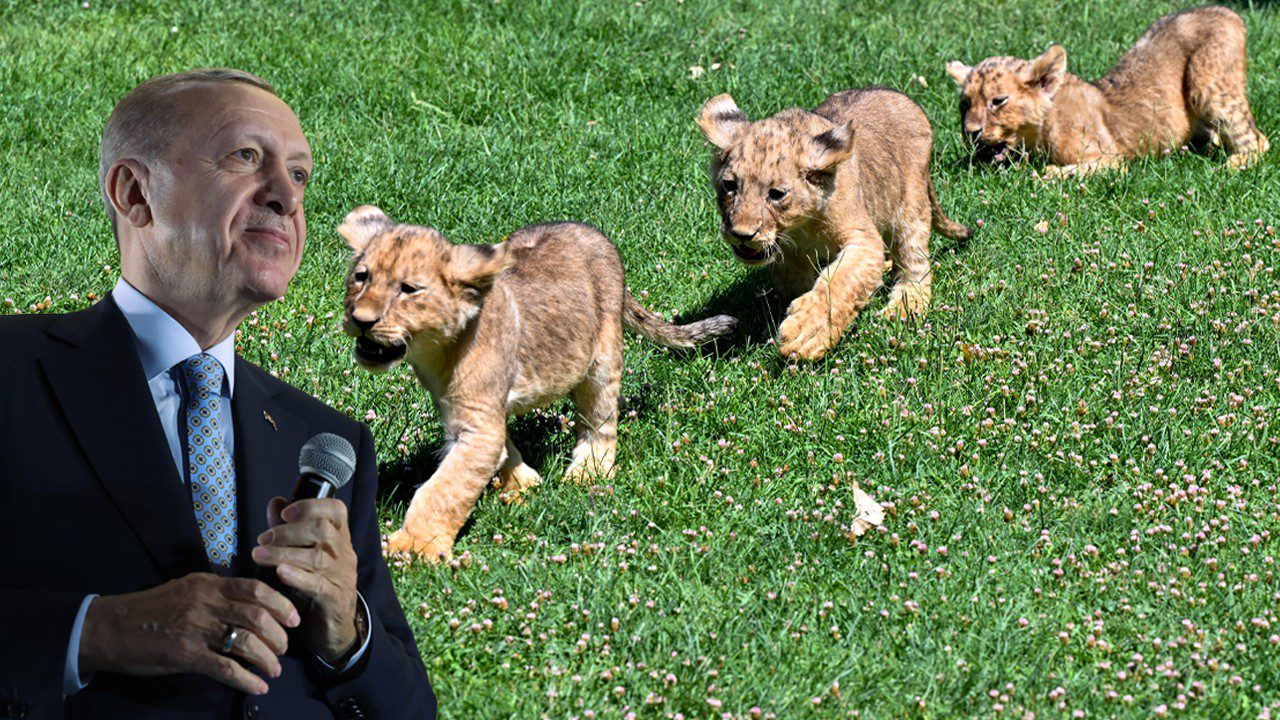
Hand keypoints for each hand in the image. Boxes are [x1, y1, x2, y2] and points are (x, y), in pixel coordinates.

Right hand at [79, 574, 300, 694]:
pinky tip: (257, 686)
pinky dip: (246, 679)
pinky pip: (225, 667)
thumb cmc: (149, 610)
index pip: (255, 589)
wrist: (108, 628)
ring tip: (273, 670)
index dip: (281, 604)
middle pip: (257, 615)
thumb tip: (248, 603)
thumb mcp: (186, 590)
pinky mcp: (185, 655)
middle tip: (284, 649)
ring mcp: (196, 629)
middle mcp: (206, 603)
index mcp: (208, 585)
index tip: (293, 619)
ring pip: (245, 642)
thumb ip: (216, 594)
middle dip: (278, 635)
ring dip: (266, 659)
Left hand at [253, 497, 359, 663]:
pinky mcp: (335, 599)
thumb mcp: (304, 555)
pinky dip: (297, 576)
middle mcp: (344, 553)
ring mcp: (342, 576)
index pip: (337, 510)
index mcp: (339, 539)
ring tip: (259, 555)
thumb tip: (275, 502)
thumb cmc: (315, 586)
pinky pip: (317, 584)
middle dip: (288, 531)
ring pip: (317, 556)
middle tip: (262, 539)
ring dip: (284, 553)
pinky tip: (279, 573)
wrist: (334, 629)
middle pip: (322, 530)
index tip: (285, 512)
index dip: (311, 505)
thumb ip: (289, 529)